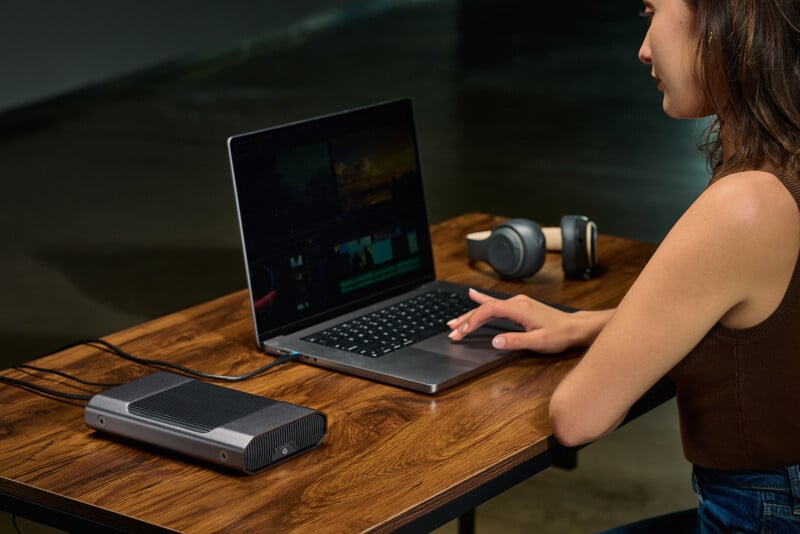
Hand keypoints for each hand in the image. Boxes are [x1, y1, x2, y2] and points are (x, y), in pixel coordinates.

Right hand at [447, 289, 608, 353]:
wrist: (575, 328)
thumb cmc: (560, 335)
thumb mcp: (539, 342)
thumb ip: (516, 341)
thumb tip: (495, 341)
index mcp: (518, 309)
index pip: (488, 311)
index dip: (472, 321)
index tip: (461, 332)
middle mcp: (516, 302)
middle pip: (484, 308)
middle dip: (466, 320)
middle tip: (451, 330)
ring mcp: (517, 303)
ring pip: (488, 306)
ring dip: (471, 314)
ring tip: (454, 321)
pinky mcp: (519, 306)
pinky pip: (495, 303)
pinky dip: (482, 302)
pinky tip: (473, 295)